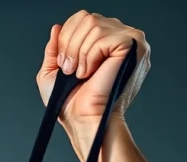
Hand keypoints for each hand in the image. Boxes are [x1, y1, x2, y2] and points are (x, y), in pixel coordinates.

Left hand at [36, 12, 149, 129]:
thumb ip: (56, 47)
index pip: (83, 18)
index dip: (66, 37)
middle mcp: (120, 37)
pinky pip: (103, 37)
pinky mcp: (133, 47)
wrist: (83, 119)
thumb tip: (57, 27)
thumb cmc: (71, 104)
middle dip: (70, 44)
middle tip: (70, 70)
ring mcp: (130, 41)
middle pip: (87, 17)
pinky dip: (91, 56)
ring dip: (79, 53)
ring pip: (94, 25)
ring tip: (81, 74)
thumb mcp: (53, 71)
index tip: (64, 64)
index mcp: (105, 41)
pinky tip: (92, 73)